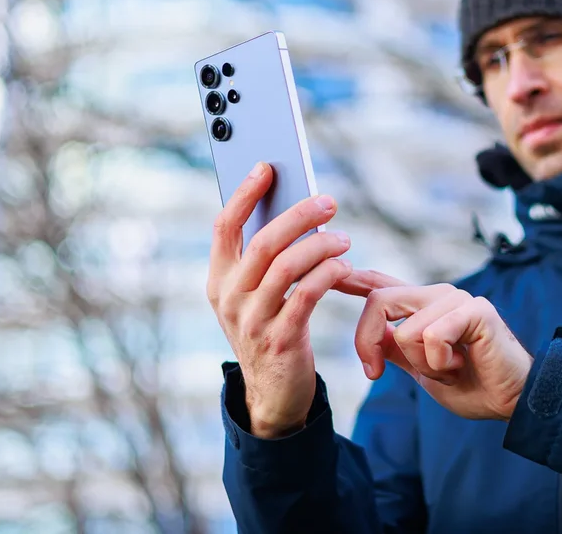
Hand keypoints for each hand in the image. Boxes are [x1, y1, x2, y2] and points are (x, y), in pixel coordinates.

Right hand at [208, 162, 352, 437]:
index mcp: (218, 279)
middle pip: (262, 242)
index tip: (267, 167)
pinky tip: (343, 265)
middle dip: (298, 215)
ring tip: (343, 238)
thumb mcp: (254, 295)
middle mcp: (229, 298)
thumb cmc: (269, 329)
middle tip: (328, 202)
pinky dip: (327, 274)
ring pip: (287, 267)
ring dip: (320, 245)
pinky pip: (306, 296)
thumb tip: (294, 207)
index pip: (224, 226)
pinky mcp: (280, 340)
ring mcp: (252, 321)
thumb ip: (263, 259)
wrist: (272, 394)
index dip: (244, 193)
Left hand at [337, 271, 533, 421]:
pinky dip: (440, 363)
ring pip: (404, 331)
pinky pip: (432, 337)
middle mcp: (437, 295)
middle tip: (376, 373)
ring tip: (449, 368)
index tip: (327, 272)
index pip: (381, 284)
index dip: (351, 278)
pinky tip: (461, 365)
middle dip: (367, 343)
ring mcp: (456, 299)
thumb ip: (395, 348)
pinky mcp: (475, 310)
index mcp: (422, 306)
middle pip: (378, 302)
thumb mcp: (420, 368)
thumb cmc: (471, 384)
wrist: (511, 400)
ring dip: (422, 365)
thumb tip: (371, 334)